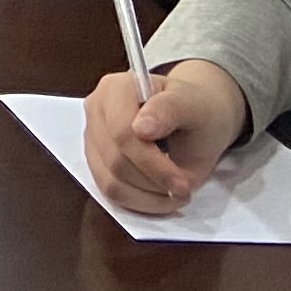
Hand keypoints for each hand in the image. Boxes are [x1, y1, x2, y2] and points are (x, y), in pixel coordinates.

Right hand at [84, 56, 248, 216]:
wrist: (196, 115)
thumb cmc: (197, 108)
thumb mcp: (194, 105)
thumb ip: (168, 110)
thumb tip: (140, 128)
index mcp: (116, 88)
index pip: (122, 134)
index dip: (152, 164)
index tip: (184, 183)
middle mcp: (96, 109)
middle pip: (115, 161)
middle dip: (154, 182)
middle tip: (185, 189)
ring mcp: (92, 136)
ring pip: (110, 181)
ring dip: (147, 196)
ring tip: (175, 192)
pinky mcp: (96, 160)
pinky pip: (110, 192)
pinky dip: (139, 202)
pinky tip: (161, 196)